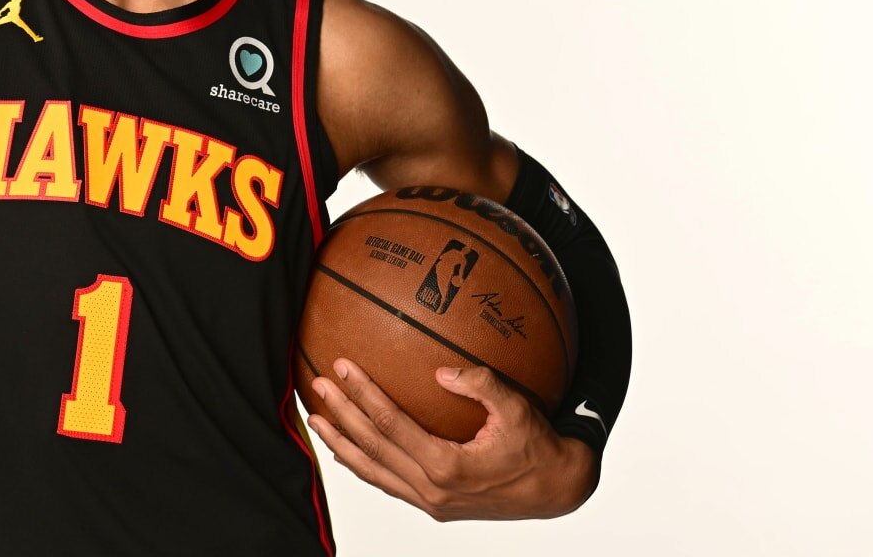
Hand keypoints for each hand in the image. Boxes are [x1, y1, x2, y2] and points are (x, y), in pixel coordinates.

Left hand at [306, 359, 596, 521]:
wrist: (557, 490)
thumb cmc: (539, 445)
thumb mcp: (518, 408)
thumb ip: (481, 384)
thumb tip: (441, 370)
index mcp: (448, 465)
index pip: (390, 424)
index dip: (362, 394)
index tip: (342, 366)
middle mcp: (433, 489)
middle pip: (372, 448)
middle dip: (340, 415)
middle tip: (315, 385)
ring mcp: (431, 502)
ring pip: (373, 472)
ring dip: (342, 444)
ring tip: (316, 419)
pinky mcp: (435, 505)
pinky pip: (388, 483)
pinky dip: (364, 465)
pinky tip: (347, 449)